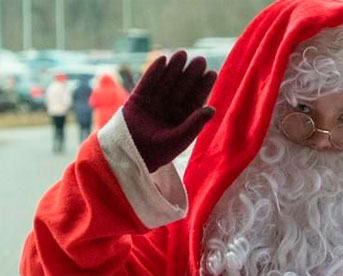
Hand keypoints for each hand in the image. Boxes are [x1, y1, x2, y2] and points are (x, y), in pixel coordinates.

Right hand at [122, 51, 215, 172]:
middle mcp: (169, 107)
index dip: (203, 85)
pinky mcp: (138, 98)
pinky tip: (162, 59)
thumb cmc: (158, 152)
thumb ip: (195, 124)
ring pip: (166, 82)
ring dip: (174, 68)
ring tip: (182, 54)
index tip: (212, 73)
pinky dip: (154, 71)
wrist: (131, 155)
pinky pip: (147, 82)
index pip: (195, 98)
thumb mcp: (180, 139)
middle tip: (200, 60)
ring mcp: (154, 101)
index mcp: (182, 118)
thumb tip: (212, 108)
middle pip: (182, 87)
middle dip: (191, 74)